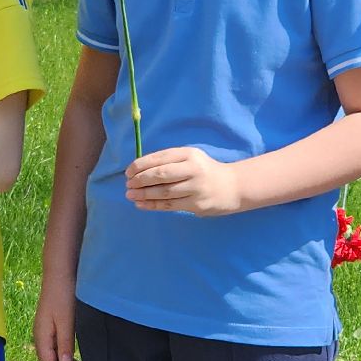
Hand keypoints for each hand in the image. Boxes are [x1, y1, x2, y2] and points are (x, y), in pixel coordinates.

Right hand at [34, 279, 85, 360]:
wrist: (60, 273)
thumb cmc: (63, 295)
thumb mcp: (67, 320)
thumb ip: (65, 342)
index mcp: (42, 336)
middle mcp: (41, 335)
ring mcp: (46, 330)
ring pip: (55, 356)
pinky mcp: (53, 325)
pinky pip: (57, 347)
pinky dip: (67, 356)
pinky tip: (76, 360)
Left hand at [126, 146, 242, 215]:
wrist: (232, 186)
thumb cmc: (205, 171)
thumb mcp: (191, 158)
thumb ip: (169, 161)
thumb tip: (139, 169)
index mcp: (189, 154)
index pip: (160, 158)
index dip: (141, 165)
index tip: (128, 172)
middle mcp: (193, 169)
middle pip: (161, 175)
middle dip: (140, 180)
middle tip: (128, 185)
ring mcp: (196, 188)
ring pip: (164, 192)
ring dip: (144, 194)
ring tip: (130, 195)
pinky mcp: (197, 204)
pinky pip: (170, 205)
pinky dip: (152, 205)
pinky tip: (141, 204)